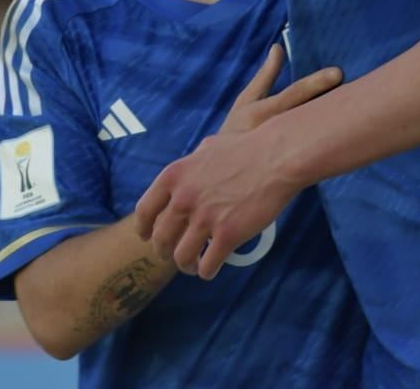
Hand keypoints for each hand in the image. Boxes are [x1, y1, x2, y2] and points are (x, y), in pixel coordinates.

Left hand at [136, 47, 340, 280]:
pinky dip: (207, 271)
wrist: (276, 156)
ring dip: (186, 265)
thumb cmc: (247, 147)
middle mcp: (183, 199)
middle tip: (173, 256)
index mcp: (174, 176)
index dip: (143, 228)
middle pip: (161, 239)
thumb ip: (192, 163)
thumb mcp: (208, 147)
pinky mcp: (227, 235)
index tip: (147, 236)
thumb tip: (189, 173)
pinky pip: (208, 265)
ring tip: (193, 265)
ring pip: (182, 257)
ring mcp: (204, 218)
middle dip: (164, 252)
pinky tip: (211, 269)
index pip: (145, 210)